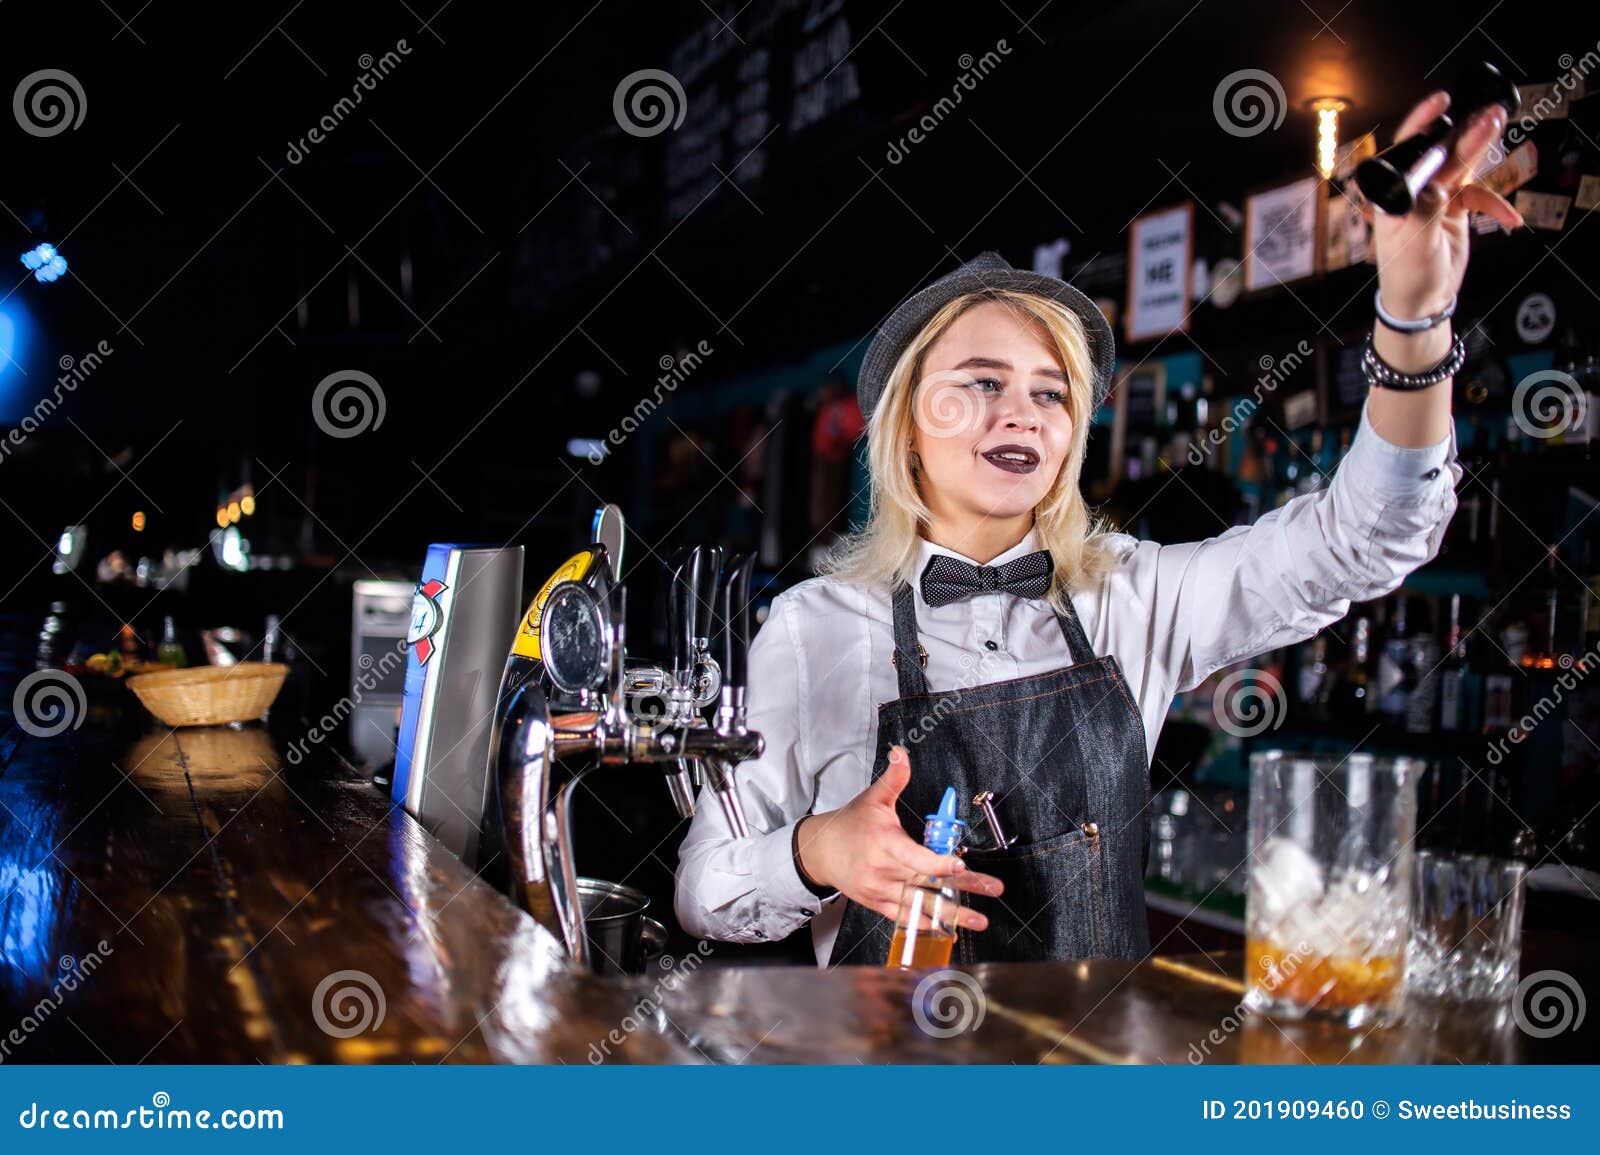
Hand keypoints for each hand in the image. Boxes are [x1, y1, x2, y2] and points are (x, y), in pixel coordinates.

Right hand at [796, 745, 1001, 930]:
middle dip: (963, 887)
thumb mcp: (872, 798)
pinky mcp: (878, 904)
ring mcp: (880, 890)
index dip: (938, 864)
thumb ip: (894, 778)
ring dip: (954, 913)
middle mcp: (882, 870)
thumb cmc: (849, 824)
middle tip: (992, 888)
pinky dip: (928, 925)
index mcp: (883, 842)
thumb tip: (901, 753)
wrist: (820, 852)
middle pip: (928, 881)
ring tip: (980, 919)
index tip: (959, 864)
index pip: (913, 857)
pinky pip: (906, 918)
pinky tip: (950, 930)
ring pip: (921, 904)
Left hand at [1369, 91, 1522, 321]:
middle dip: (1464, 131)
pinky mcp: (1454, 210)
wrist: (1421, 303)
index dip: (1422, 123)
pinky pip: (1479, 197)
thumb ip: (1424, 213)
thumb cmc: (1407, 276)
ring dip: (1481, 149)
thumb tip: (1436, 187)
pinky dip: (1496, 206)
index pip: (1406, 151)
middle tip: (1489, 112)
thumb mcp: (1414, 246)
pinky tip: (1511, 219)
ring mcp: (1435, 199)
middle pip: (1440, 153)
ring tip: (1499, 123)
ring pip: (1461, 167)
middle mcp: (1413, 192)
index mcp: (1394, 195)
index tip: (1442, 102)